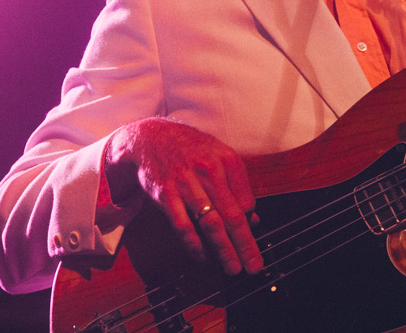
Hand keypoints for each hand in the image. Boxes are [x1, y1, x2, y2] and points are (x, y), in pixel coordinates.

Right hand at [105, 118, 262, 275]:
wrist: (151, 137)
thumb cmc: (191, 150)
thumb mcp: (219, 158)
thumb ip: (236, 186)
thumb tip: (253, 218)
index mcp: (228, 161)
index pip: (247, 200)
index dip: (251, 225)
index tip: (252, 242)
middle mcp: (209, 171)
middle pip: (233, 215)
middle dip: (245, 244)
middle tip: (254, 266)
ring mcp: (187, 183)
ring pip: (210, 223)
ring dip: (224, 249)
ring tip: (233, 267)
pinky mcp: (166, 194)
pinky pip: (183, 225)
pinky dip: (194, 244)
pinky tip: (203, 257)